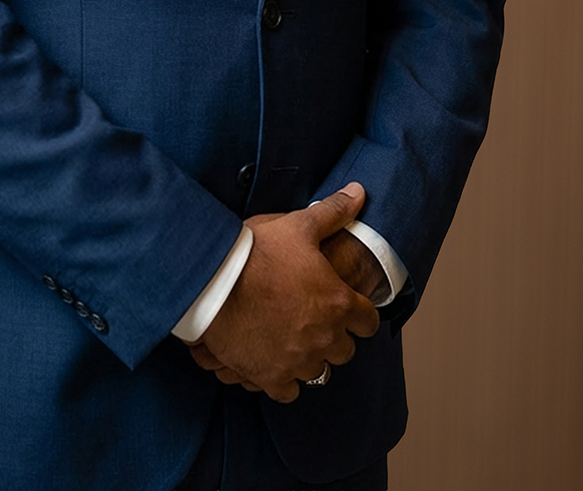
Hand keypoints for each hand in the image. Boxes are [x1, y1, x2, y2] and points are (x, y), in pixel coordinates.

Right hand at [188, 184, 379, 402]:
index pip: (368, 321)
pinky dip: (285, 379)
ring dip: (310, 357)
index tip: (347, 307)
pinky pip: (290, 391)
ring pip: (319, 371)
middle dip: (334, 336)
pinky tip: (274, 360)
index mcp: (337, 302)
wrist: (213, 280)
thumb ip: (333, 212)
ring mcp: (298, 360)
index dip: (358, 313)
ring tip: (292, 339)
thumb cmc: (257, 251)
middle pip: (344, 350)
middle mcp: (324, 337)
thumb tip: (358, 192)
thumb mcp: (298, 225)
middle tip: (313, 319)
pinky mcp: (271, 377)